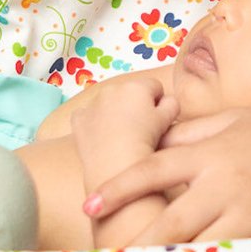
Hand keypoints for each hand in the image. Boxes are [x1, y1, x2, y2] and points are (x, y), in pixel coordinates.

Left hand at [36, 67, 169, 140]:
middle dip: (134, 106)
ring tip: (121, 136)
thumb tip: (166, 100)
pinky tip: (101, 137)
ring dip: (114, 112)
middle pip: (129, 93)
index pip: (154, 87)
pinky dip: (93, 122)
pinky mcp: (78, 118)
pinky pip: (87, 114)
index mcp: (137, 87)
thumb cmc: (146, 143)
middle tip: (140, 130)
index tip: (157, 121)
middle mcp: (112, 88)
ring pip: (107, 102)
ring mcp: (92, 103)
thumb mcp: (169, 120)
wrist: (116, 165)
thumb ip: (172, 104)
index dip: (158, 104)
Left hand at [83, 108, 250, 244]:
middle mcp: (224, 183)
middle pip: (168, 221)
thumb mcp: (236, 122)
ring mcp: (249, 211)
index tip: (89, 206)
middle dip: (135, 244)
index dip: (117, 189)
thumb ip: (193, 133)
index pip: (152, 169)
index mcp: (210, 152)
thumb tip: (154, 142)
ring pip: (198, 247)